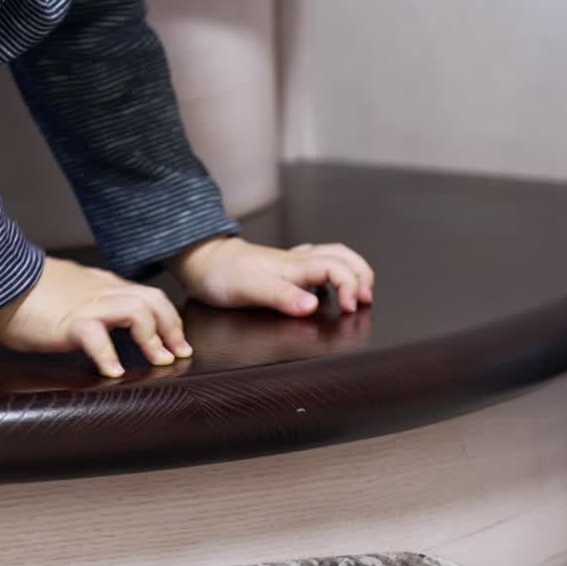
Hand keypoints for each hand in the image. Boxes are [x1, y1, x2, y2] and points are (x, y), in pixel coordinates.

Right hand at [0, 256, 191, 377]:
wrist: (1, 276)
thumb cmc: (28, 289)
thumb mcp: (69, 290)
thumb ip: (87, 301)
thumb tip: (96, 323)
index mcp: (102, 285)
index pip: (146, 295)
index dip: (167, 318)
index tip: (175, 341)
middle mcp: (102, 291)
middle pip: (153, 300)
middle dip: (172, 328)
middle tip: (178, 354)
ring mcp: (88, 304)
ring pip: (136, 311)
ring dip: (152, 338)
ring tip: (157, 361)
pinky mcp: (69, 321)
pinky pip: (97, 336)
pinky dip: (109, 355)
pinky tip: (113, 372)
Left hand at [167, 236, 374, 316]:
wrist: (201, 261)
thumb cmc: (222, 274)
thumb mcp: (251, 289)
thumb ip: (283, 297)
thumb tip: (314, 306)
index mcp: (295, 265)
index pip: (337, 268)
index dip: (352, 286)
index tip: (350, 309)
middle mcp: (297, 262)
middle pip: (343, 256)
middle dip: (362, 275)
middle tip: (365, 300)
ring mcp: (291, 264)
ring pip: (332, 258)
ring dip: (350, 273)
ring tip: (357, 295)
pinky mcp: (283, 271)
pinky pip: (316, 266)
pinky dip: (331, 276)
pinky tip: (326, 292)